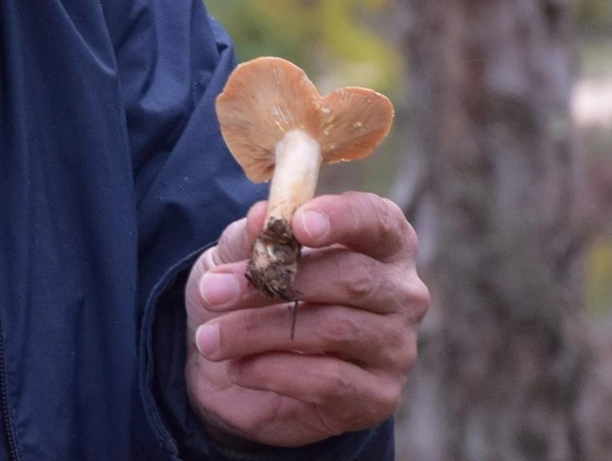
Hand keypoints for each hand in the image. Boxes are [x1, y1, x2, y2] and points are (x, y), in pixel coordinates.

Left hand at [184, 192, 429, 447]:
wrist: (236, 371)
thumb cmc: (255, 298)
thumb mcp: (240, 256)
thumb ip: (254, 235)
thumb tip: (261, 215)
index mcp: (381, 244)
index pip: (377, 220)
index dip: (341, 218)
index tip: (297, 225)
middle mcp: (401, 293)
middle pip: (353, 277)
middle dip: (276, 281)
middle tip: (214, 290)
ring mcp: (397, 346)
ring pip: (334, 328)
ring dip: (259, 331)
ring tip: (209, 338)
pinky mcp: (379, 396)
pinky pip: (329, 380)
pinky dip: (274, 371)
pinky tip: (238, 369)